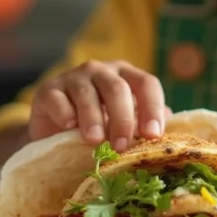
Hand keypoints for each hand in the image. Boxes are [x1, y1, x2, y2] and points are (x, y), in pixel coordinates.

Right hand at [29, 60, 168, 151]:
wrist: (54, 132)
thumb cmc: (97, 126)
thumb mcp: (123, 124)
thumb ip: (143, 122)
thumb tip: (168, 125)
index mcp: (126, 75)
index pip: (146, 84)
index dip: (152, 108)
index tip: (153, 135)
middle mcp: (101, 70)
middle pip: (118, 89)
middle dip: (122, 119)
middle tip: (121, 146)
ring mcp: (73, 77)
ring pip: (88, 94)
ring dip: (93, 118)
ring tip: (95, 141)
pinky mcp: (48, 90)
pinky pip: (58, 99)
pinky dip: (65, 113)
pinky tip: (69, 127)